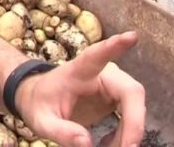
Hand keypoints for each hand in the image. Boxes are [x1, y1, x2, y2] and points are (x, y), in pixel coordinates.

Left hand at [15, 32, 144, 146]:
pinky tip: (108, 144)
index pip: (97, 56)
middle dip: (133, 122)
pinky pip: (131, 116)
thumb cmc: (39, 104)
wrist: (38, 99)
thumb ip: (61, 131)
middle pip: (130, 91)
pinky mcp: (118, 97)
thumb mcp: (41, 121)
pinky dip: (125, 134)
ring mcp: (112, 84)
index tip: (131, 37)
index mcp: (78, 71)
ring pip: (135, 106)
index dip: (114, 46)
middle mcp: (101, 73)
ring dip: (129, 132)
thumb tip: (87, 143)